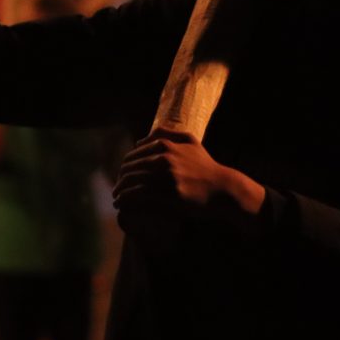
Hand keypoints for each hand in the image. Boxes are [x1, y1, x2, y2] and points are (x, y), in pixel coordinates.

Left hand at [112, 128, 263, 227]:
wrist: (222, 189)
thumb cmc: (206, 167)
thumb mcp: (191, 142)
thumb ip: (167, 135)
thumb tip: (139, 141)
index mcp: (165, 145)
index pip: (132, 156)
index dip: (123, 168)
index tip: (122, 177)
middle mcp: (162, 158)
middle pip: (129, 169)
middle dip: (119, 180)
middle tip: (116, 190)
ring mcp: (164, 176)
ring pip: (131, 182)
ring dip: (120, 191)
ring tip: (116, 199)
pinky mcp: (167, 194)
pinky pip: (138, 196)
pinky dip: (125, 200)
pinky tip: (121, 205)